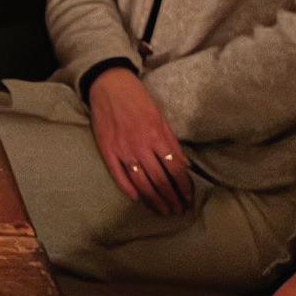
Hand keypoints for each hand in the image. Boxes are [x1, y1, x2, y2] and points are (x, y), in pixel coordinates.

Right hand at [85, 67, 193, 215]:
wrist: (108, 84)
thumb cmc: (137, 98)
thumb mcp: (160, 116)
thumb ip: (171, 141)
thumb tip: (184, 165)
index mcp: (157, 135)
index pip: (175, 169)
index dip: (184, 187)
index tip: (188, 197)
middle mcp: (140, 145)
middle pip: (160, 180)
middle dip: (171, 198)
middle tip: (178, 211)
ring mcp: (122, 149)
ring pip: (141, 183)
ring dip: (154, 199)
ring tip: (163, 210)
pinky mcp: (107, 150)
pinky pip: (118, 175)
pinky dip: (128, 189)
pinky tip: (137, 198)